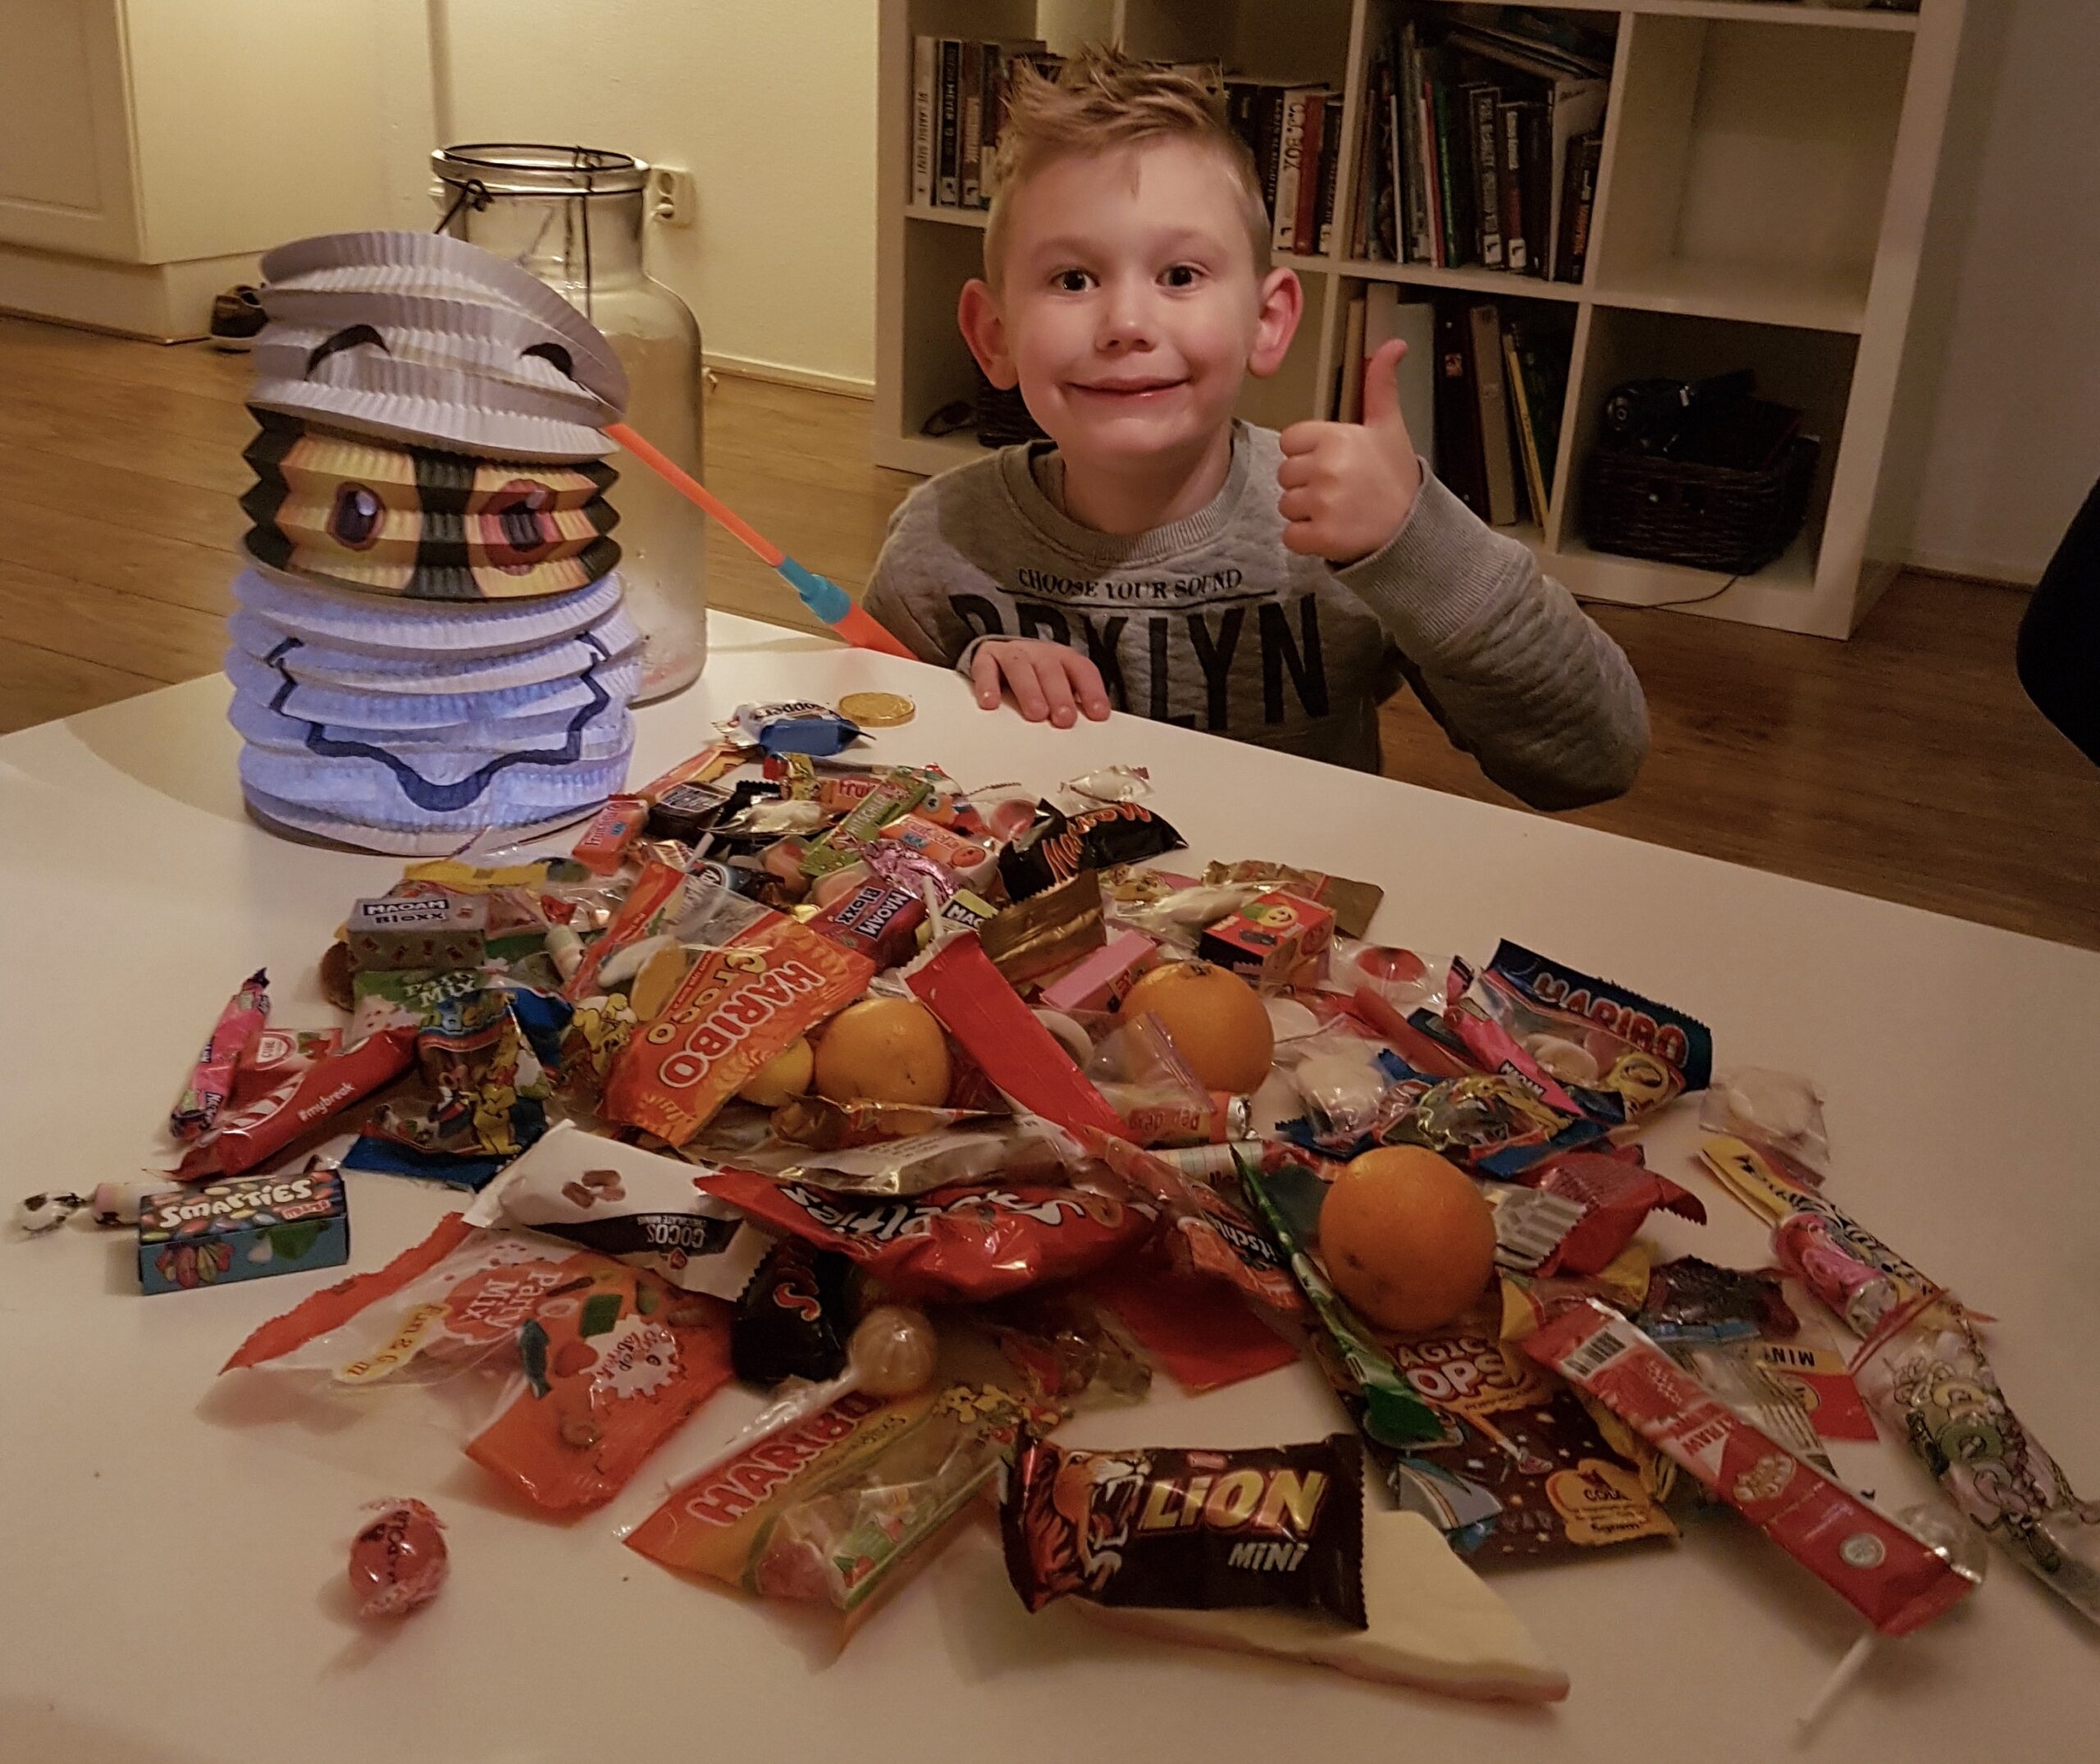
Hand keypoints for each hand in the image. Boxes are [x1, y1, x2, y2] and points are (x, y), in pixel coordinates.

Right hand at [969, 639, 1110, 727]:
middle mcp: (1040, 654)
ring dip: (1030, 691)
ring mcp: (1012, 654)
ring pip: (1021, 668)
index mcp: (1063, 660)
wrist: (1000, 656)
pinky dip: (988, 685)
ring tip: (1036, 715)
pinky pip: (986, 669)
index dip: (1092, 691)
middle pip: (1052, 671)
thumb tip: (1087, 732)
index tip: (1099, 715)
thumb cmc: (1036, 681)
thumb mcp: (1058, 689)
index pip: (1082, 670)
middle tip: (1064, 720)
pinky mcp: (986, 658)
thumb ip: (1071, 705)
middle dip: (1060, 695)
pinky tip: (991, 704)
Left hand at [1277, 337, 1425, 564]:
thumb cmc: (1397, 478)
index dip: (1306, 454)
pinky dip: (1305, 539)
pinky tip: (1330, 530)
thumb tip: (1393, 345)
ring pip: (1286, 504)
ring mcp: (1322, 503)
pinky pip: (1290, 536)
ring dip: (1305, 512)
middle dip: (1305, 484)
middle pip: (1285, 474)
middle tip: (1338, 490)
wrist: (1411, 529)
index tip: (1331, 463)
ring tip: (1336, 510)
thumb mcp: (1389, 427)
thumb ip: (1380, 386)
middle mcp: (1326, 468)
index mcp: (1337, 437)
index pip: (1290, 441)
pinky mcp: (1320, 536)